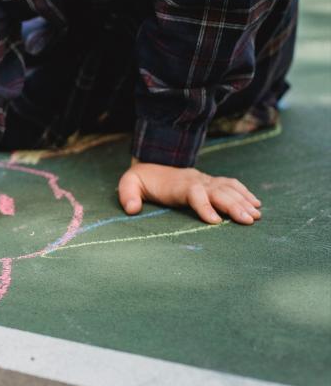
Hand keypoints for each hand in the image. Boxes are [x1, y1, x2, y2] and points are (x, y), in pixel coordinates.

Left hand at [118, 159, 261, 224]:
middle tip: (248, 220)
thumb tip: (131, 209)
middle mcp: (196, 180)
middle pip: (218, 192)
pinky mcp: (212, 182)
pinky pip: (232, 185)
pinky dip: (245, 193)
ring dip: (244, 201)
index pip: (194, 193)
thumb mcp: (128, 184)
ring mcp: (206, 180)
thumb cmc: (141, 180)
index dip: (204, 206)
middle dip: (234, 206)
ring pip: (229, 189)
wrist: (152, 164)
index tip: (215, 221)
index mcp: (178, 184)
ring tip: (257, 216)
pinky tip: (257, 204)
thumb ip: (128, 195)